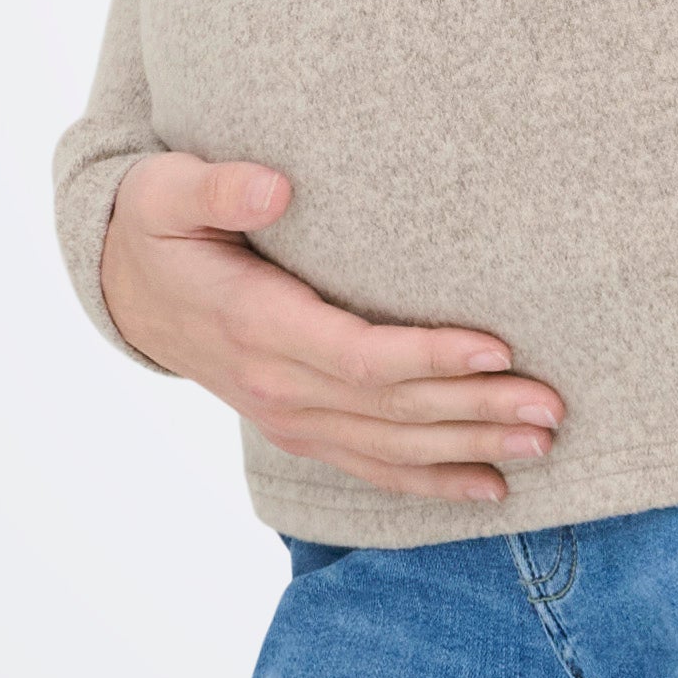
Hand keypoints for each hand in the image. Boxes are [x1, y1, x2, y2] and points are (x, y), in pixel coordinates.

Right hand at [98, 156, 564, 505]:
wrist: (126, 288)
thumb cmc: (157, 225)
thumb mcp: (167, 192)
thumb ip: (218, 188)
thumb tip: (274, 187)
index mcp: (256, 325)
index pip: (357, 354)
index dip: (429, 357)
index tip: (497, 349)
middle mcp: (276, 385)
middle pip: (391, 409)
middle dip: (476, 410)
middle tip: (551, 405)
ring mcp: (288, 416)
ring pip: (391, 446)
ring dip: (470, 447)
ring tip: (544, 441)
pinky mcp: (299, 427)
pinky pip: (372, 466)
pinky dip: (431, 482)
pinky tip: (491, 489)